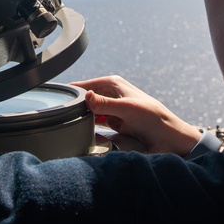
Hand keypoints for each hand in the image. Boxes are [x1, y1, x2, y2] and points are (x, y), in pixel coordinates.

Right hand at [71, 76, 200, 154]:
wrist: (169, 138)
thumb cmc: (154, 119)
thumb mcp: (128, 109)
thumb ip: (106, 104)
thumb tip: (85, 96)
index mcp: (113, 84)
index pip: (85, 85)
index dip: (70, 91)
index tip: (54, 97)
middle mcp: (111, 94)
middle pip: (84, 98)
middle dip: (74, 105)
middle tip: (59, 116)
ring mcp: (111, 109)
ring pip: (88, 111)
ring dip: (81, 117)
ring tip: (68, 123)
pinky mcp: (114, 123)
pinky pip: (94, 123)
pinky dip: (88, 126)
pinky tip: (82, 130)